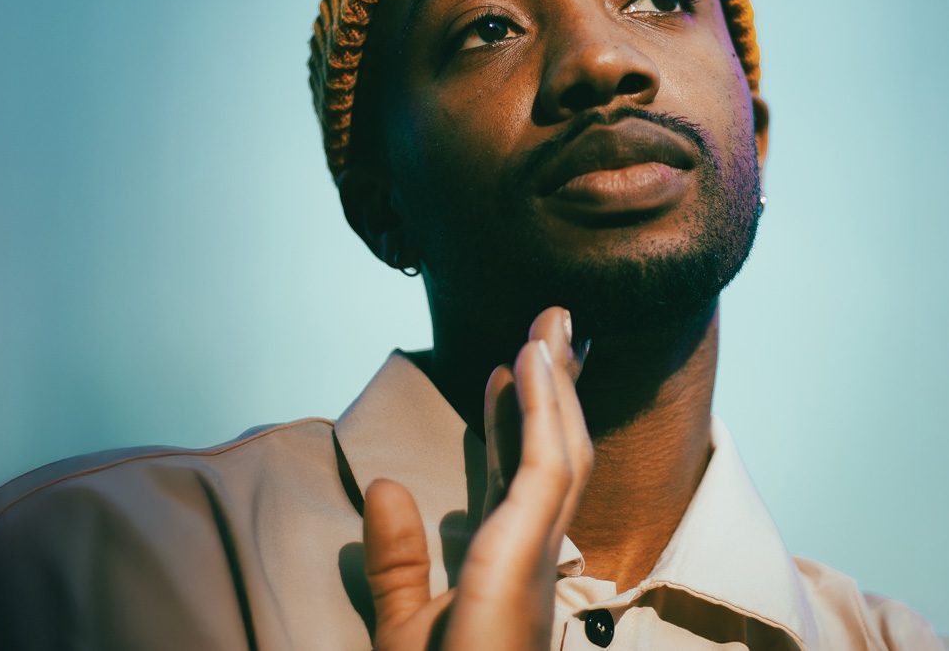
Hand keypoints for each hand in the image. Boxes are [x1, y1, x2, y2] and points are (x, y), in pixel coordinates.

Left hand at [361, 308, 592, 648]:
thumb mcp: (405, 627)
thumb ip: (397, 559)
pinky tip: (529, 364)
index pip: (520, 483)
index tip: (509, 370)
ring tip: (548, 326)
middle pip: (554, 457)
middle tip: (552, 326)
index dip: (519, 422)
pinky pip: (544, 471)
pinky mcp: (523, 559)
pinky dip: (542, 413)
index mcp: (510, 575)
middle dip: (554, 391)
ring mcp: (536, 560)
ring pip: (561, 454)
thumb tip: (387, 486)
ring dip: (555, 385)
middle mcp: (535, 562)